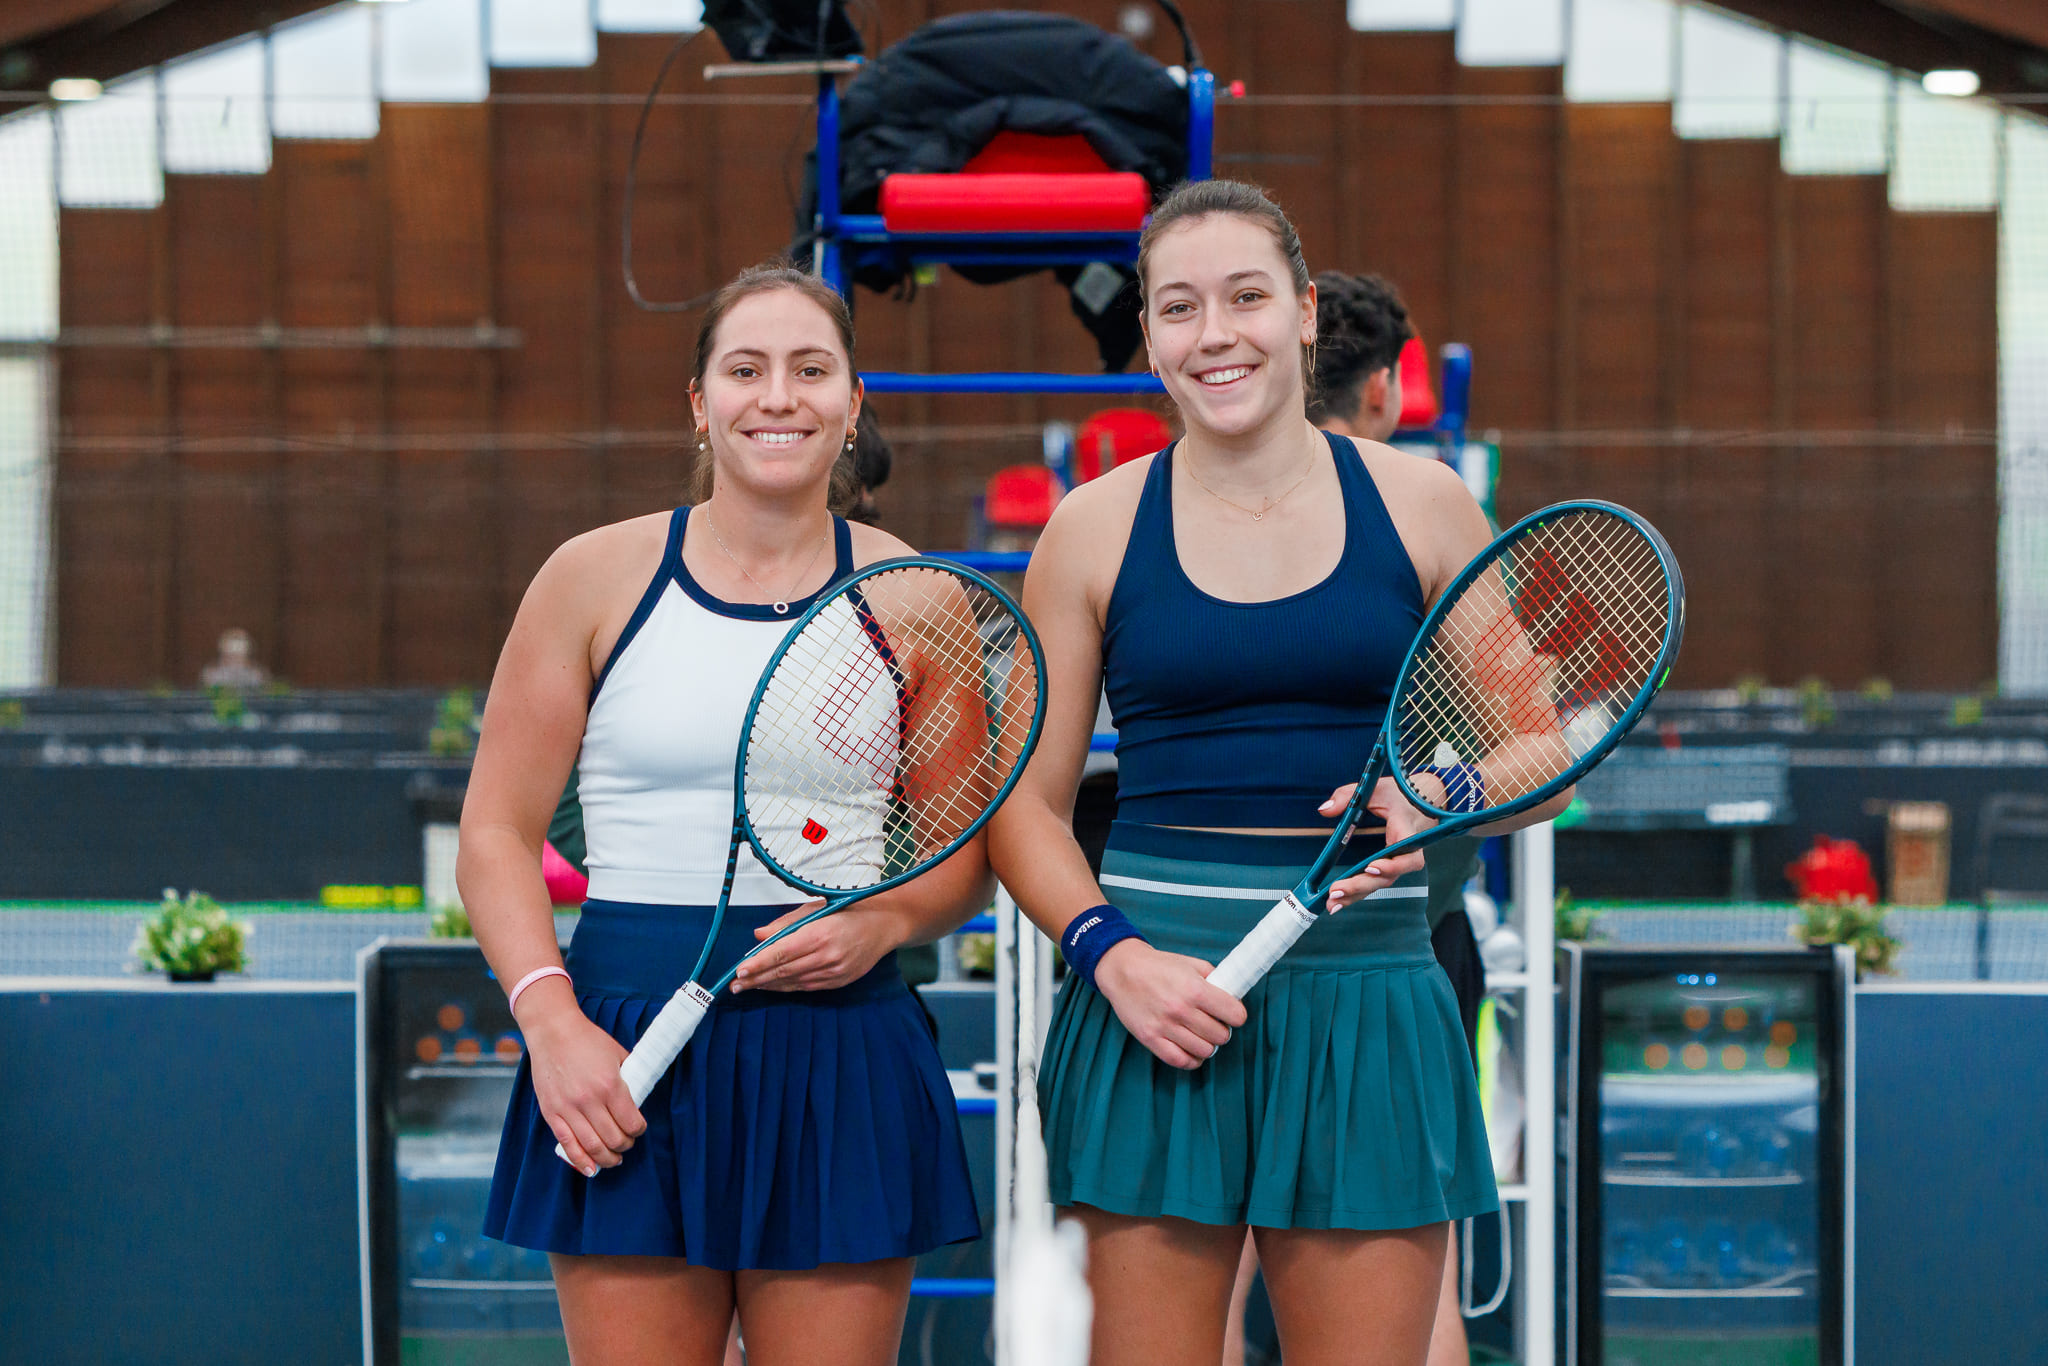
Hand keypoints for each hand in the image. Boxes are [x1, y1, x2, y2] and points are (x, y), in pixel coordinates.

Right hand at [521, 1000, 644, 1177]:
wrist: (553, 1032)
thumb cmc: (587, 1040)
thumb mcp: (618, 1054)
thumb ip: (630, 1077)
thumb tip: (640, 1097)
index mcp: (610, 1086)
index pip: (632, 1122)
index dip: (639, 1130)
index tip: (639, 1128)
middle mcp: (590, 1100)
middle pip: (614, 1139)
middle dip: (625, 1145)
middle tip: (627, 1142)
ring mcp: (568, 1109)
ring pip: (592, 1147)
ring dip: (607, 1158)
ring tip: (614, 1159)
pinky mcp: (551, 1113)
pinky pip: (567, 1145)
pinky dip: (580, 1161)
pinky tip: (590, 1169)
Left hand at [732, 900, 896, 992]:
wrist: (883, 925)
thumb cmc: (850, 911)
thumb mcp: (816, 908)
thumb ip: (785, 923)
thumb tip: (759, 935)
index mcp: (820, 933)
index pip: (782, 952)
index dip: (759, 963)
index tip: (740, 970)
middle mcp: (827, 956)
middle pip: (784, 971)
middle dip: (756, 978)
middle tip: (735, 983)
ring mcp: (834, 971)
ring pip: (793, 982)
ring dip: (768, 985)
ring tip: (748, 986)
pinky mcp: (838, 981)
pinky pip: (806, 987)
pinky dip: (787, 987)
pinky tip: (772, 986)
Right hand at [1094, 939, 1247, 1069]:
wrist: (1123, 970)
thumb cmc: (1159, 966)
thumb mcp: (1191, 964)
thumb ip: (1215, 980)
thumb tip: (1233, 998)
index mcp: (1195, 989)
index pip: (1235, 1015)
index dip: (1236, 1015)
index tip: (1231, 1014)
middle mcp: (1181, 1010)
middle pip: (1221, 1036)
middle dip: (1222, 1030)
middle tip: (1214, 1023)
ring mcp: (1165, 1026)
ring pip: (1204, 1051)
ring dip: (1207, 1044)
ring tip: (1201, 1035)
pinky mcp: (1150, 1039)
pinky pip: (1180, 1061)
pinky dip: (1192, 1059)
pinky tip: (1191, 1049)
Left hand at [1318, 777, 1434, 909]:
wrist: (1420, 802)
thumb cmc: (1398, 795)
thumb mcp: (1375, 788)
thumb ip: (1348, 795)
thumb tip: (1325, 810)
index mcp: (1408, 832)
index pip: (1408, 855)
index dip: (1392, 865)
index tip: (1372, 867)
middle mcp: (1406, 852)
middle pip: (1388, 877)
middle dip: (1361, 886)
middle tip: (1336, 891)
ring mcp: (1397, 862)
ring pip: (1380, 884)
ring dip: (1356, 895)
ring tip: (1332, 903)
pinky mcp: (1388, 866)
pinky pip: (1375, 882)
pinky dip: (1357, 893)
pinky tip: (1337, 901)